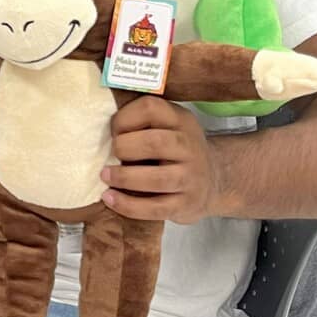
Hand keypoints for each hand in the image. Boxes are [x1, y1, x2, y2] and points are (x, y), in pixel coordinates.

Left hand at [100, 96, 218, 223]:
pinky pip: (155, 208)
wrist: (215, 180)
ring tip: (105, 175)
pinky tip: (109, 198)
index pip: (150, 108)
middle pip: (154, 143)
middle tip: (111, 153)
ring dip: (123, 177)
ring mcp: (191, 178)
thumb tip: (101, 129)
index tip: (113, 130)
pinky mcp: (186, 205)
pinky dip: (128, 205)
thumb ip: (143, 121)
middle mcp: (189, 147)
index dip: (124, 118)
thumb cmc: (176, 149)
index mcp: (181, 120)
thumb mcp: (169, 125)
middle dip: (124, 147)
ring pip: (155, 178)